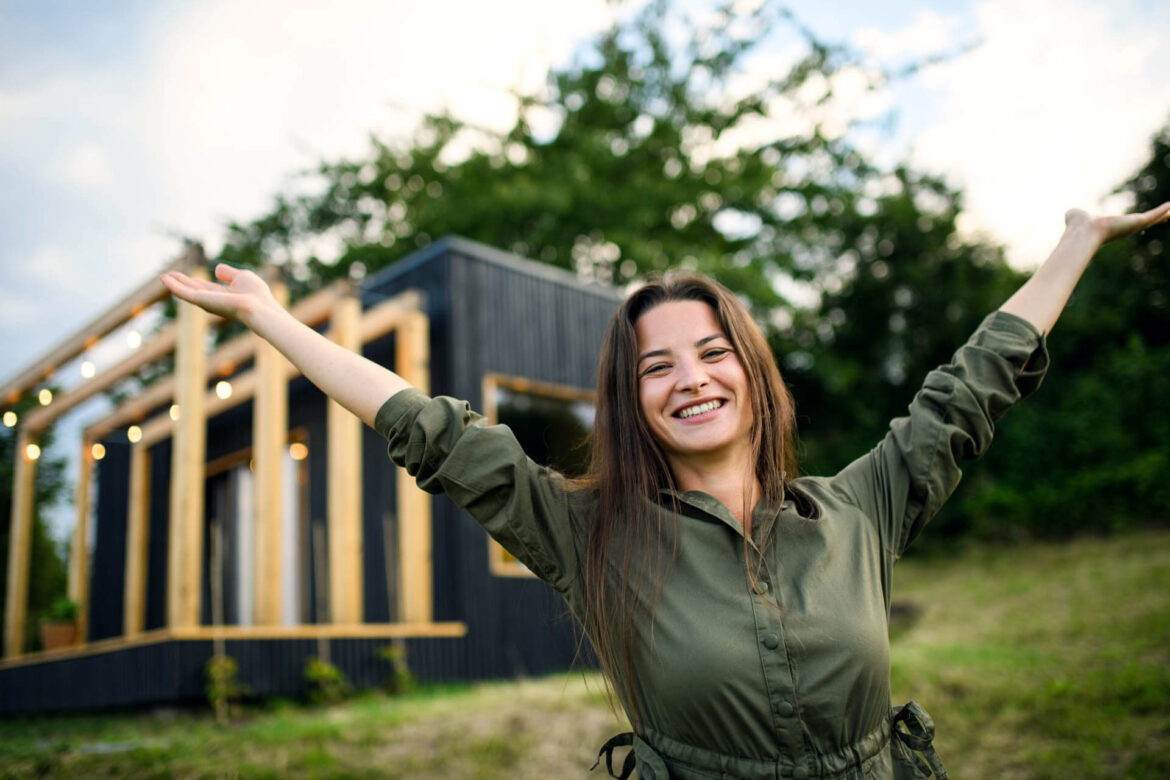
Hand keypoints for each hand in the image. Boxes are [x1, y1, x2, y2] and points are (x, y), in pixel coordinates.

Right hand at [160, 264, 280, 326]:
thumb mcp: (242, 277)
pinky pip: (183, 292)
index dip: (194, 282)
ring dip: (174, 283)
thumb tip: (217, 268)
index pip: (205, 288)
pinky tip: (164, 279)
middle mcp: (212, 300)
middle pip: (193, 290)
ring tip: (162, 276)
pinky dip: (173, 285)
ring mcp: (206, 301)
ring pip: (186, 291)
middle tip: (167, 275)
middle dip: (181, 283)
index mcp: (223, 295)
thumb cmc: (256, 294)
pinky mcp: (201, 301)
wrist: (258, 307)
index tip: (185, 277)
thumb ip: (228, 273)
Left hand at [1065, 201, 1169, 246]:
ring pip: (1153, 219)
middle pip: (1146, 223)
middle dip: (1157, 218)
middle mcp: (1125, 228)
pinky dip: (1163, 210)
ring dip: (1164, 214)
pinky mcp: (1138, 222)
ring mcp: (1132, 226)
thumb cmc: (1077, 226)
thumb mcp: (1076, 216)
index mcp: (1113, 227)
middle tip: (1168, 215)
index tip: (1145, 222)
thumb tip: (1070, 214)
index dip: (1137, 222)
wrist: (1083, 232)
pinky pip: (1155, 214)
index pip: (1128, 224)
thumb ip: (1075, 215)